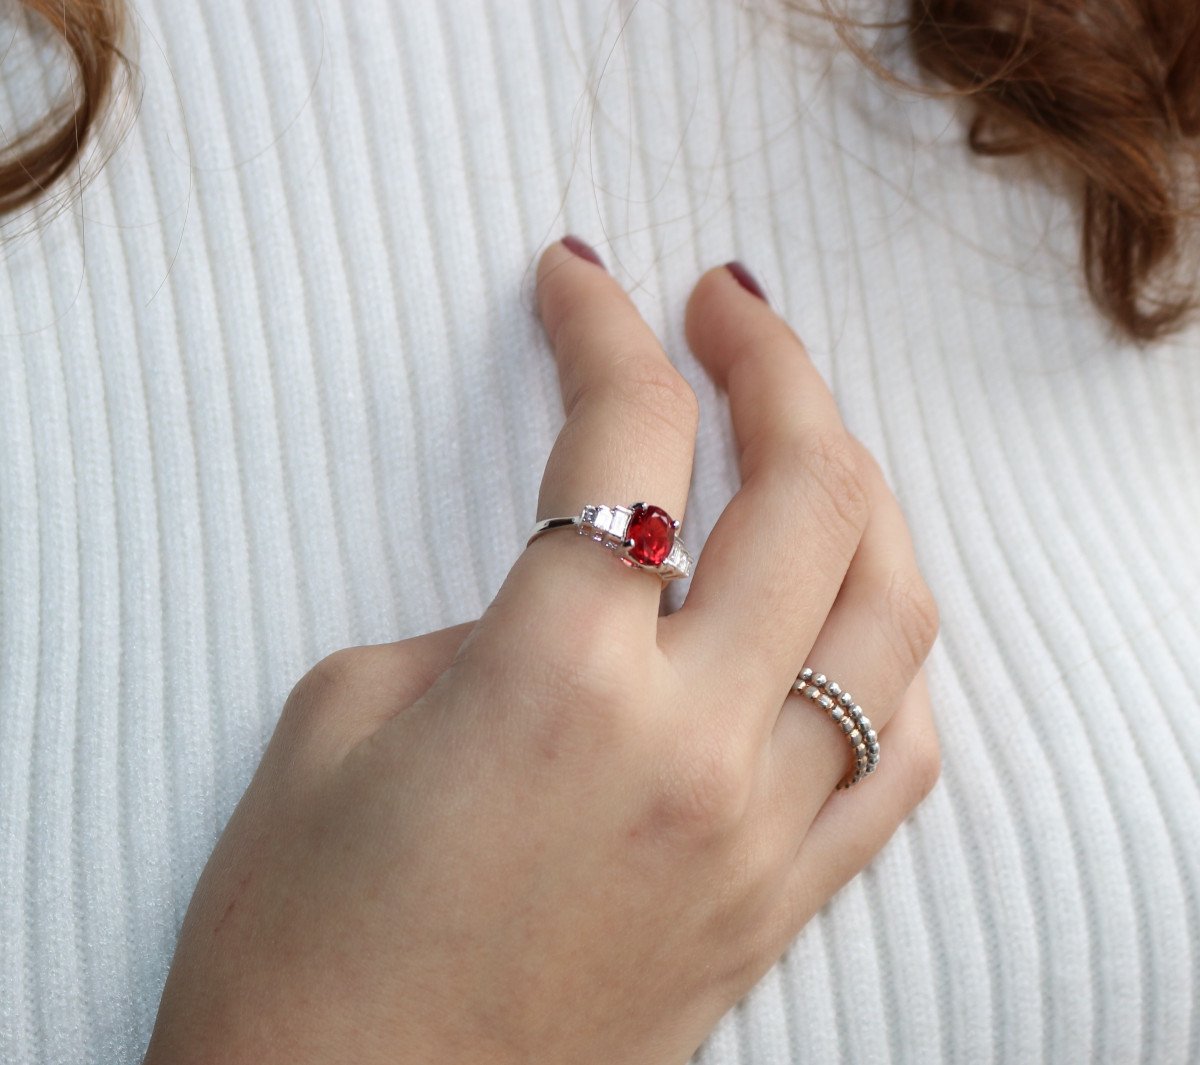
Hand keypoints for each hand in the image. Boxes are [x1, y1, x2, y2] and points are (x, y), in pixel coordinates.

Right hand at [142, 242, 940, 1064]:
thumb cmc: (300, 946)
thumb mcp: (346, 721)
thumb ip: (485, 623)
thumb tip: (579, 591)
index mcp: (557, 679)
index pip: (626, 438)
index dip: (605, 328)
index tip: (582, 279)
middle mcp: (692, 745)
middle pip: (808, 493)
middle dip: (777, 365)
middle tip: (730, 309)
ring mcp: (759, 835)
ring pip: (893, 617)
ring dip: (862, 495)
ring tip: (807, 443)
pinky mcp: (778, 907)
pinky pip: (899, 758)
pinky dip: (889, 656)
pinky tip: (845, 616)